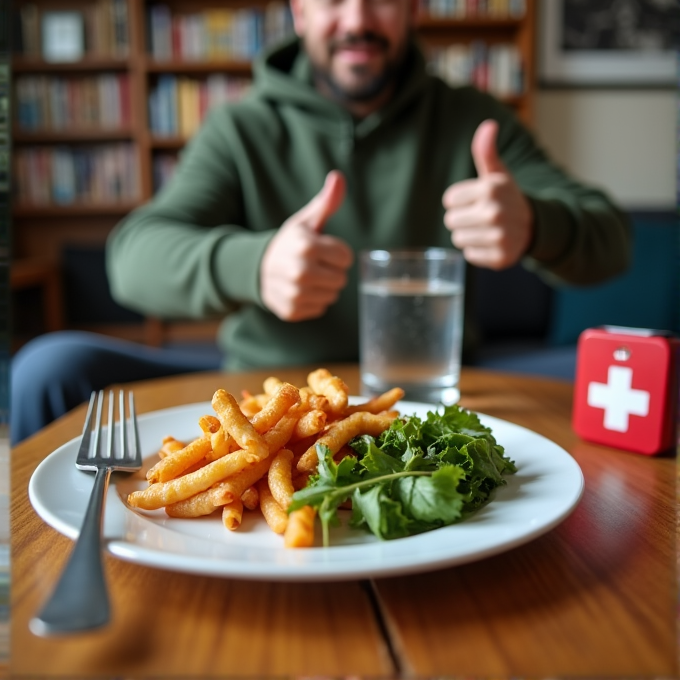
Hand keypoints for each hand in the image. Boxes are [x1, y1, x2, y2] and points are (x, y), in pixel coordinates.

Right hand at [261, 170, 353, 321]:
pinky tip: (300, 290)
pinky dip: (313, 301)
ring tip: (308, 277)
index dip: (337, 253)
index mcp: (307, 246)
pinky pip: (320, 309)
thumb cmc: (289, 243)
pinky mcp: (291, 311)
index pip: (346, 258)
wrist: (256, 268)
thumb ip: (326, 202)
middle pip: (341, 279)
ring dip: (324, 287)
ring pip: (332, 296)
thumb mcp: (306, 221)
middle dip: (332, 271)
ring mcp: (295, 294)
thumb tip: (338, 177)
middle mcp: (301, 271)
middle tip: (315, 264)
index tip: (322, 250)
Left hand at [442, 119, 532, 269]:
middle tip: (482, 216)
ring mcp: (499, 237)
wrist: (532, 225)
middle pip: (450, 221)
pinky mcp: (500, 257)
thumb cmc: (505, 197)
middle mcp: (494, 213)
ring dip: (469, 235)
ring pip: (458, 239)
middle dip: (462, 218)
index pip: (449, 200)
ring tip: (486, 229)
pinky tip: (492, 243)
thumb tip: (488, 125)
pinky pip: (469, 255)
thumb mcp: (496, 173)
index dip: (460, 201)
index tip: (477, 200)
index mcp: (490, 189)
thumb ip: (486, 152)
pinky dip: (478, 251)